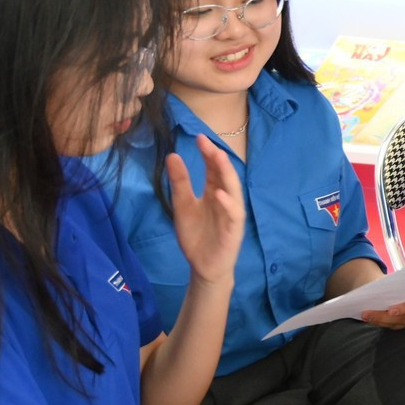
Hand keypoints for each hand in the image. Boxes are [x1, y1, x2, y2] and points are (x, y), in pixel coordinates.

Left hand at [166, 141, 243, 291]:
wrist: (203, 266)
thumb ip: (180, 183)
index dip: (208, 153)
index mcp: (214, 192)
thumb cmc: (196, 235)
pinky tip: (219, 194)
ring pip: (232, 190)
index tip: (199, 137)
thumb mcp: (182, 206)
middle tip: (208, 143)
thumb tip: (172, 156)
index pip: (213, 168)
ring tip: (218, 159)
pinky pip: (233, 214)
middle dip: (217, 158)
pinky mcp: (233, 230)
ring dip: (227, 174)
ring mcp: (231, 213)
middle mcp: (225, 199)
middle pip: (224, 175)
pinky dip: (227, 204)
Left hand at [361, 283, 404, 329]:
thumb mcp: (390, 278)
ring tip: (368, 314)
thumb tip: (381, 287)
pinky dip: (381, 322)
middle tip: (391, 311)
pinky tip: (369, 318)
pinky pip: (395, 325)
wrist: (380, 290)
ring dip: (385, 318)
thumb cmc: (388, 281)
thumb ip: (391, 281)